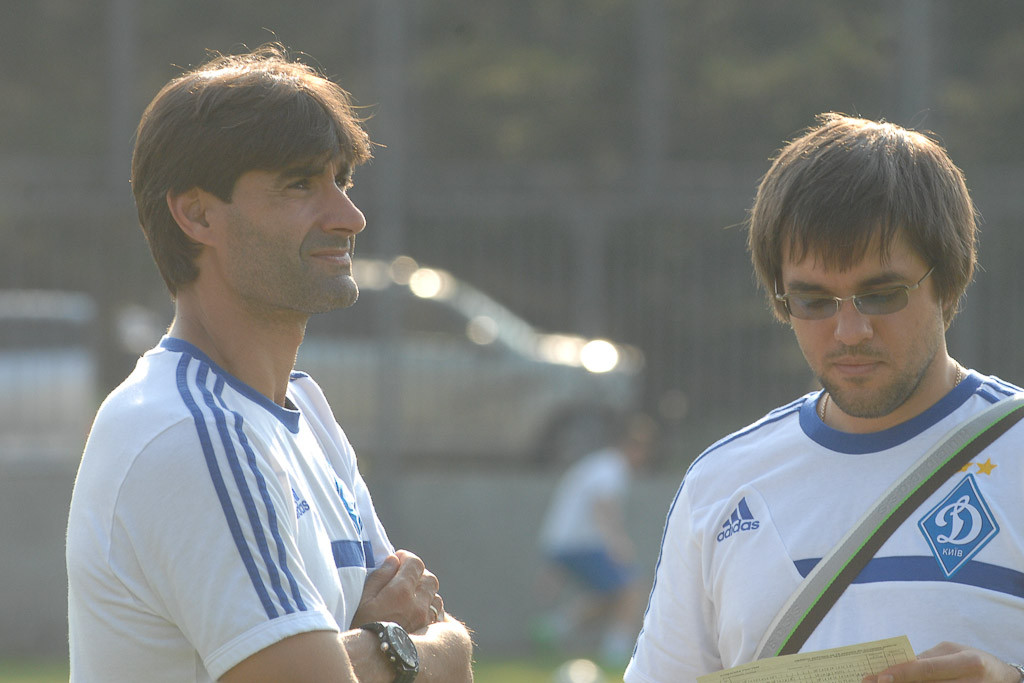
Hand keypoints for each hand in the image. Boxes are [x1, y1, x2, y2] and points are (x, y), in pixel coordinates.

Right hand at [350, 549, 440, 632]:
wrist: (373, 657)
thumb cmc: (363, 626)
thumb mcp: (364, 599)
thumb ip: (380, 576)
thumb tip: (393, 560)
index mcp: (401, 591)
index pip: (416, 563)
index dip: (407, 558)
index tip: (399, 560)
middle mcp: (418, 603)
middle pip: (430, 577)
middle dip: (418, 573)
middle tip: (405, 577)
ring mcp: (426, 618)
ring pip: (436, 594)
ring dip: (426, 590)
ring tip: (411, 595)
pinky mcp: (429, 630)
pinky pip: (437, 611)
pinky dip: (430, 605)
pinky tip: (417, 609)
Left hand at [862, 642, 1021, 681]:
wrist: (1003, 678)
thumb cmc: (973, 660)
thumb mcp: (953, 651)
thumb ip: (928, 658)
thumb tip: (899, 665)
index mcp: (967, 662)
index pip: (927, 669)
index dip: (902, 673)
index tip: (879, 676)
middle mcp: (969, 682)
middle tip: (873, 682)